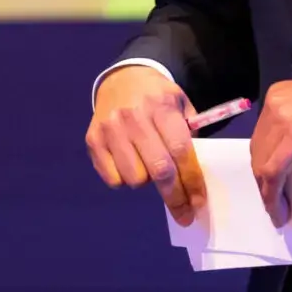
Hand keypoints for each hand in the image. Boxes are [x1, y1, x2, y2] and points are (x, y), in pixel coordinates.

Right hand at [85, 65, 206, 225]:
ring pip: (135, 178)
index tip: (198, 202)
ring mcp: (110, 129)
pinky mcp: (92, 140)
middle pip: (159, 170)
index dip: (191, 180)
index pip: (181, 150)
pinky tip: (130, 164)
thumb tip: (196, 176)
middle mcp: (134, 117)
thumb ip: (190, 133)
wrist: (121, 78)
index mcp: (161, 105)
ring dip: (147, 181)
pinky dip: (124, 179)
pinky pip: (113, 179)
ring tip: (150, 167)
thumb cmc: (157, 97)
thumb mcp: (180, 103)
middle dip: (175, 197)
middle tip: (185, 214)